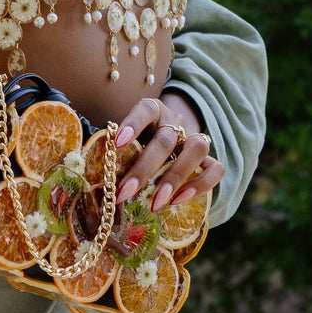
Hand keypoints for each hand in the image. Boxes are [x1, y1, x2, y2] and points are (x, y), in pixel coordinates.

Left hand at [113, 91, 224, 209]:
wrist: (173, 133)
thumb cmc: (140, 140)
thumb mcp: (128, 138)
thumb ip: (117, 152)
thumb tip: (95, 179)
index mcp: (154, 111)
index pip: (146, 109)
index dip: (133, 124)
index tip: (117, 144)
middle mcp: (175, 122)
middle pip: (165, 140)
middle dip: (144, 169)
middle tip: (125, 193)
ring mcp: (194, 139)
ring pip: (196, 149)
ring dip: (174, 178)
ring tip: (156, 203)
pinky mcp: (209, 157)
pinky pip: (216, 168)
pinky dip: (200, 185)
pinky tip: (178, 201)